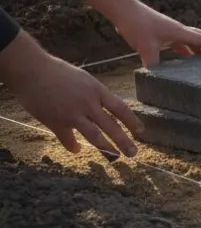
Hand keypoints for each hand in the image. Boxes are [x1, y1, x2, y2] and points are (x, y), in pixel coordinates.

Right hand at [0, 33, 142, 157]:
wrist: (31, 71)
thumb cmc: (57, 72)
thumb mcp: (84, 79)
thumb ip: (95, 94)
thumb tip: (105, 106)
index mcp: (97, 90)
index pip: (121, 108)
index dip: (133, 121)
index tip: (141, 132)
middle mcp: (88, 103)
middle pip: (111, 125)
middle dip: (124, 141)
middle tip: (133, 153)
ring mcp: (72, 114)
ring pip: (94, 135)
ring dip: (106, 148)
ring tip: (115, 156)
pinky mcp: (56, 122)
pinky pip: (68, 140)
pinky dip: (73, 146)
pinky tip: (77, 149)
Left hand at [76, 0, 200, 66]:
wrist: (124, 10)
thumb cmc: (136, 25)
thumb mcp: (145, 47)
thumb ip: (152, 64)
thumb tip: (156, 81)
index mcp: (180, 32)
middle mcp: (180, 30)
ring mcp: (172, 31)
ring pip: (193, 39)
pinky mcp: (163, 33)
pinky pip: (181, 43)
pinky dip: (187, 50)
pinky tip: (187, 59)